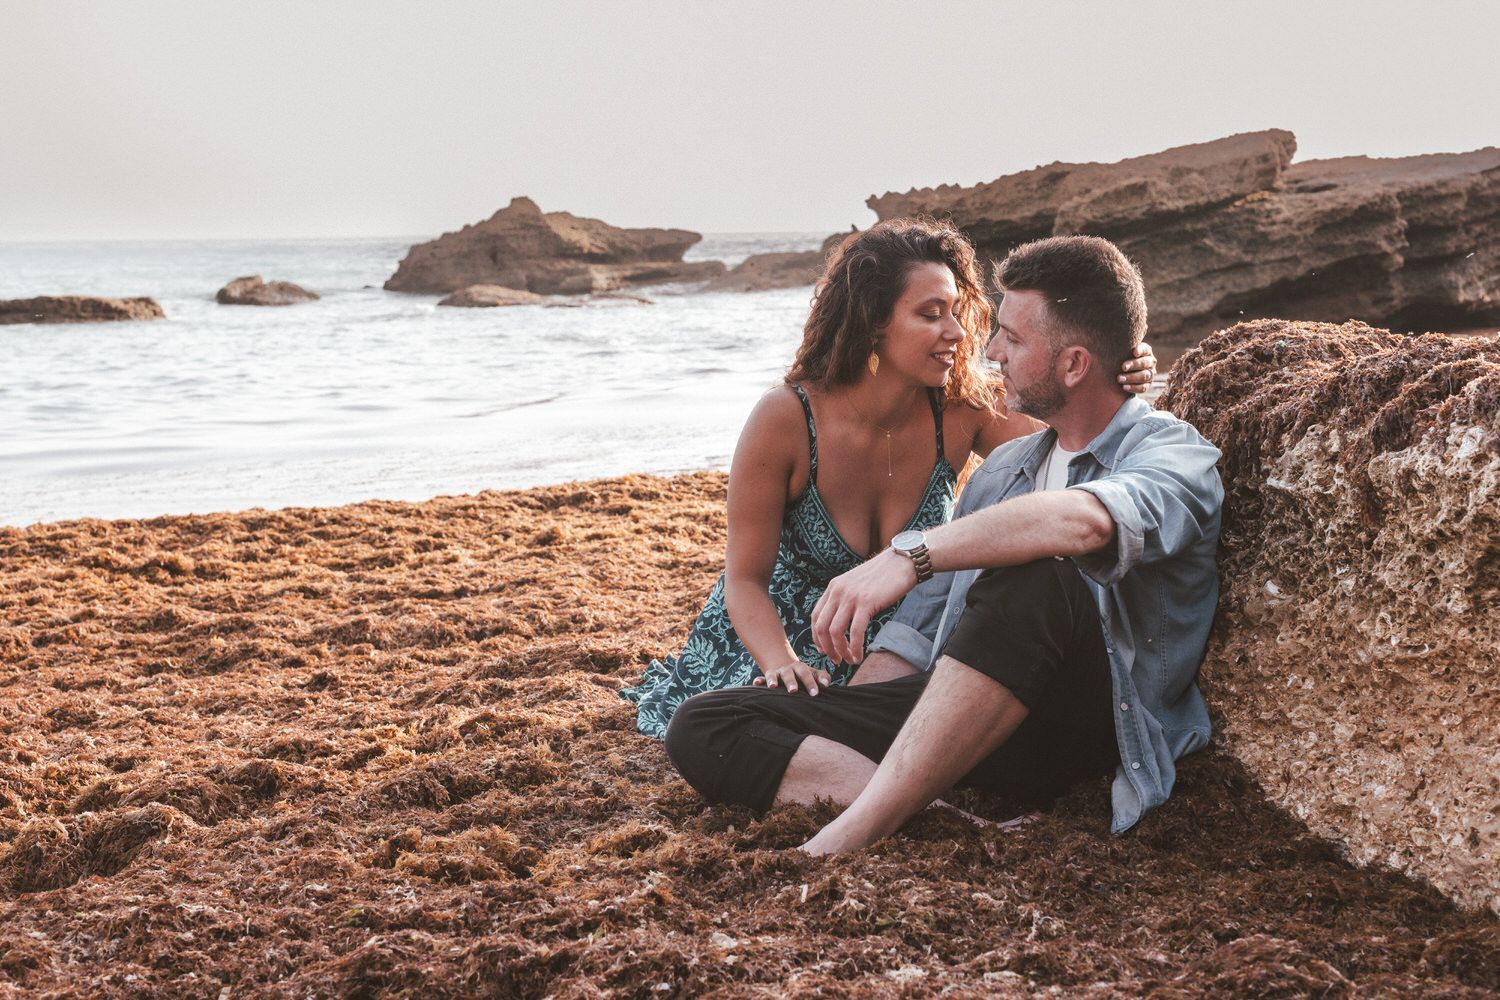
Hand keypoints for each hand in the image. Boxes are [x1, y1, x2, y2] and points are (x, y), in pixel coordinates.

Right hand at [754, 659, 832, 695]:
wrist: (785, 666)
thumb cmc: (803, 674)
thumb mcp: (813, 673)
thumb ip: (822, 677)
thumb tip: (826, 684)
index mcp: (800, 668)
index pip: (806, 674)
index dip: (811, 683)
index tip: (815, 693)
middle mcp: (788, 670)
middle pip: (789, 674)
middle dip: (791, 681)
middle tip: (793, 691)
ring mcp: (776, 673)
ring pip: (774, 675)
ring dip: (773, 680)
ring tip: (773, 686)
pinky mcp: (767, 677)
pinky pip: (762, 678)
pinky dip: (759, 681)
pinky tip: (756, 683)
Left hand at [811, 548, 917, 664]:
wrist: (902, 562)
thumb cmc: (883, 576)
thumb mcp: (856, 584)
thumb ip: (845, 598)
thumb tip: (841, 621)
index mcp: (833, 587)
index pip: (816, 617)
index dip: (817, 637)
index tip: (823, 650)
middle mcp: (838, 591)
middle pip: (822, 627)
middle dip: (827, 649)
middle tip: (836, 660)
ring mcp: (851, 597)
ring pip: (835, 632)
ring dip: (840, 651)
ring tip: (849, 661)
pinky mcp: (866, 602)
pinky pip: (855, 632)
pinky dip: (855, 648)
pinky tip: (859, 656)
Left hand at [1118, 341, 1156, 393]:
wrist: (1121, 372)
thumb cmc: (1118, 357)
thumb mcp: (1118, 351)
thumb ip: (1113, 348)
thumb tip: (1097, 347)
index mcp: (1145, 351)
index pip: (1145, 349)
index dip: (1141, 350)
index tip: (1134, 352)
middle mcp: (1150, 362)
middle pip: (1145, 363)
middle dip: (1134, 365)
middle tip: (1123, 367)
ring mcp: (1150, 374)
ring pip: (1144, 376)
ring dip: (1132, 377)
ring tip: (1119, 379)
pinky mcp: (1147, 385)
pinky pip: (1143, 388)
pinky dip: (1134, 388)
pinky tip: (1124, 387)